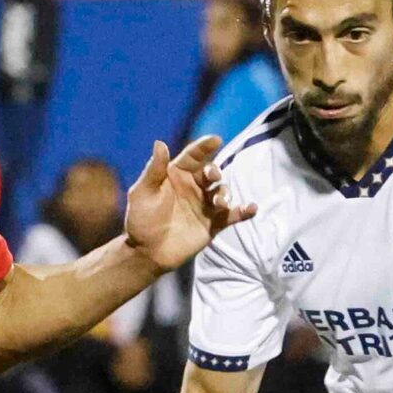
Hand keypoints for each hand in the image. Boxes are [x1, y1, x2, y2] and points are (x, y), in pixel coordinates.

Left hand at [124, 137, 255, 273]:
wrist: (146, 252)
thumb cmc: (141, 220)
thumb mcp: (143, 192)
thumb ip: (154, 170)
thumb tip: (160, 142)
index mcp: (177, 175)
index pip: (193, 156)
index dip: (204, 147)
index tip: (215, 140)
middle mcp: (194, 186)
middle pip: (211, 172)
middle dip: (214, 171)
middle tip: (211, 177)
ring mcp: (205, 204)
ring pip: (223, 191)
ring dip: (225, 194)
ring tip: (219, 202)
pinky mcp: (213, 223)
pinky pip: (232, 215)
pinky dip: (244, 211)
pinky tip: (252, 209)